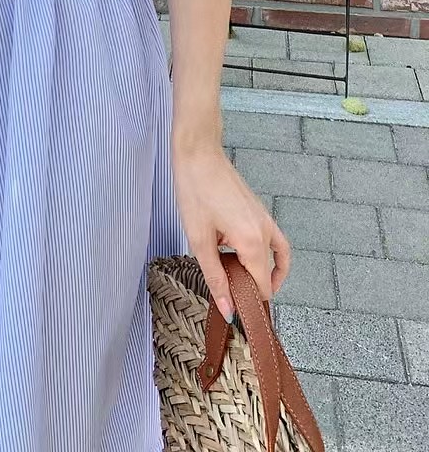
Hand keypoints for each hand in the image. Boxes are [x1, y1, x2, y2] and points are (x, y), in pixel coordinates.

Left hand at [171, 141, 290, 320]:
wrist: (199, 154)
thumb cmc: (195, 191)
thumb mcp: (199, 240)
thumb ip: (215, 278)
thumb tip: (228, 309)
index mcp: (252, 242)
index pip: (261, 288)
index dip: (248, 305)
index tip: (233, 314)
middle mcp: (265, 232)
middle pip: (267, 275)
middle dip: (250, 290)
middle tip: (228, 298)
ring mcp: (266, 220)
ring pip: (273, 259)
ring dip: (259, 274)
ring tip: (236, 283)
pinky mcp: (260, 211)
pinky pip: (275, 241)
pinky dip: (269, 256)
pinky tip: (249, 259)